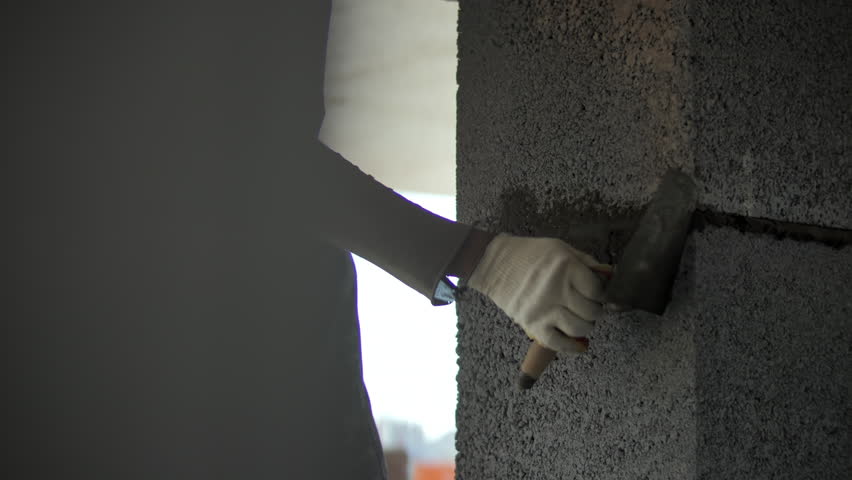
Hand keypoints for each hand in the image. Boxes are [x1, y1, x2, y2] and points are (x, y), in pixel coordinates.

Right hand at [466, 234, 609, 352]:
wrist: (494, 264)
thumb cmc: (529, 254)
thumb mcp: (561, 249)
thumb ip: (586, 262)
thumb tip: (610, 276)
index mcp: (566, 268)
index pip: (597, 290)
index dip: (600, 294)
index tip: (596, 294)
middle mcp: (557, 290)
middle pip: (591, 312)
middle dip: (594, 311)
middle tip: (587, 307)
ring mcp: (544, 310)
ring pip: (579, 328)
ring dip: (585, 326)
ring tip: (580, 319)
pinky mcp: (532, 325)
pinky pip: (558, 343)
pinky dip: (572, 347)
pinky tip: (580, 345)